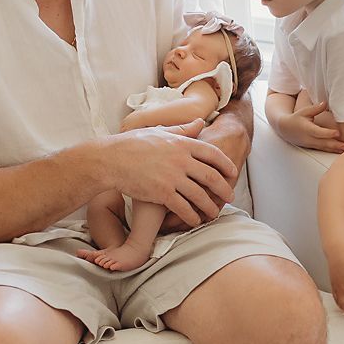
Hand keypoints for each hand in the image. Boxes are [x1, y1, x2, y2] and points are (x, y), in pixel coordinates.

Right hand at [109, 119, 236, 227]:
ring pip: (200, 196)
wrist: (111, 159)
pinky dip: (192, 216)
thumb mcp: (160, 131)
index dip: (226, 165)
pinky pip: (184, 208)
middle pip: (212, 177)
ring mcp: (173, 177)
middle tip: (230, 198)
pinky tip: (194, 221)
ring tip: (213, 214)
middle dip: (224, 189)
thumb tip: (201, 123)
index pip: (213, 154)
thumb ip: (183, 130)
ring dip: (210, 207)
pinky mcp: (162, 193)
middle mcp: (181, 160)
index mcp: (183, 143)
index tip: (233, 174)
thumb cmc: (133, 144)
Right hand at [277, 101, 343, 152]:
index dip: (328, 133)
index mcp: (306, 128)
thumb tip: (325, 103)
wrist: (286, 129)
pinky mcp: (312, 147)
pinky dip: (331, 150)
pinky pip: (322, 149)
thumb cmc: (297, 118)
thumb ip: (315, 108)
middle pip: (322, 142)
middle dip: (334, 144)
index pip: (318, 132)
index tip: (338, 133)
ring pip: (323, 147)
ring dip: (334, 149)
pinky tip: (339, 151)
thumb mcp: (304, 111)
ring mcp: (310, 144)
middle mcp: (308, 138)